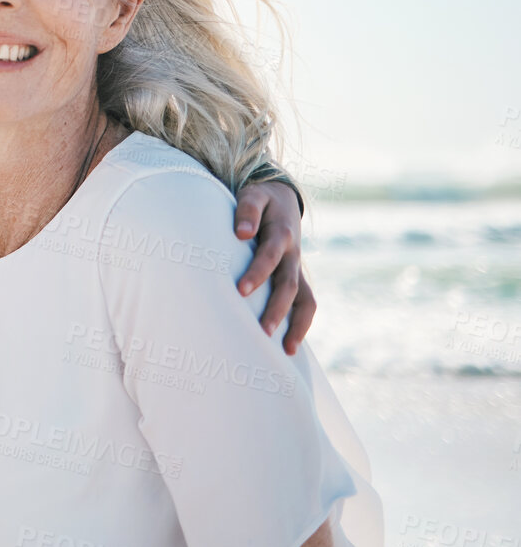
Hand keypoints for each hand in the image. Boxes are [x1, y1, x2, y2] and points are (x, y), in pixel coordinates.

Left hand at [233, 178, 314, 353]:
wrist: (283, 200)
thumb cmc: (260, 201)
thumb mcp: (253, 195)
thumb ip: (247, 210)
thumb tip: (242, 234)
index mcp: (282, 234)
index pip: (270, 256)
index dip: (258, 272)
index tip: (241, 290)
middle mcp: (294, 255)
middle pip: (289, 284)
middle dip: (276, 309)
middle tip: (261, 331)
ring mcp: (298, 269)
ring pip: (305, 300)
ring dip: (297, 325)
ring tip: (286, 350)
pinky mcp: (298, 279)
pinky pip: (306, 305)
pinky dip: (302, 325)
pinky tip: (288, 347)